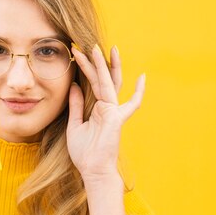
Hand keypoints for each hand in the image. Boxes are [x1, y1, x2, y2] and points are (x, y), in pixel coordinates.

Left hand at [66, 44, 145, 186]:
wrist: (92, 171)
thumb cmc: (84, 153)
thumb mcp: (74, 125)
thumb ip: (76, 105)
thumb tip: (74, 85)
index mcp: (97, 109)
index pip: (92, 84)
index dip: (86, 69)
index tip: (77, 54)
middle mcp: (106, 107)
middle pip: (102, 79)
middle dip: (96, 61)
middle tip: (88, 43)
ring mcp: (113, 112)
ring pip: (108, 84)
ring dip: (103, 66)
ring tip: (98, 48)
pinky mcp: (117, 118)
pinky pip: (130, 103)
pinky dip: (137, 92)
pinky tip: (142, 77)